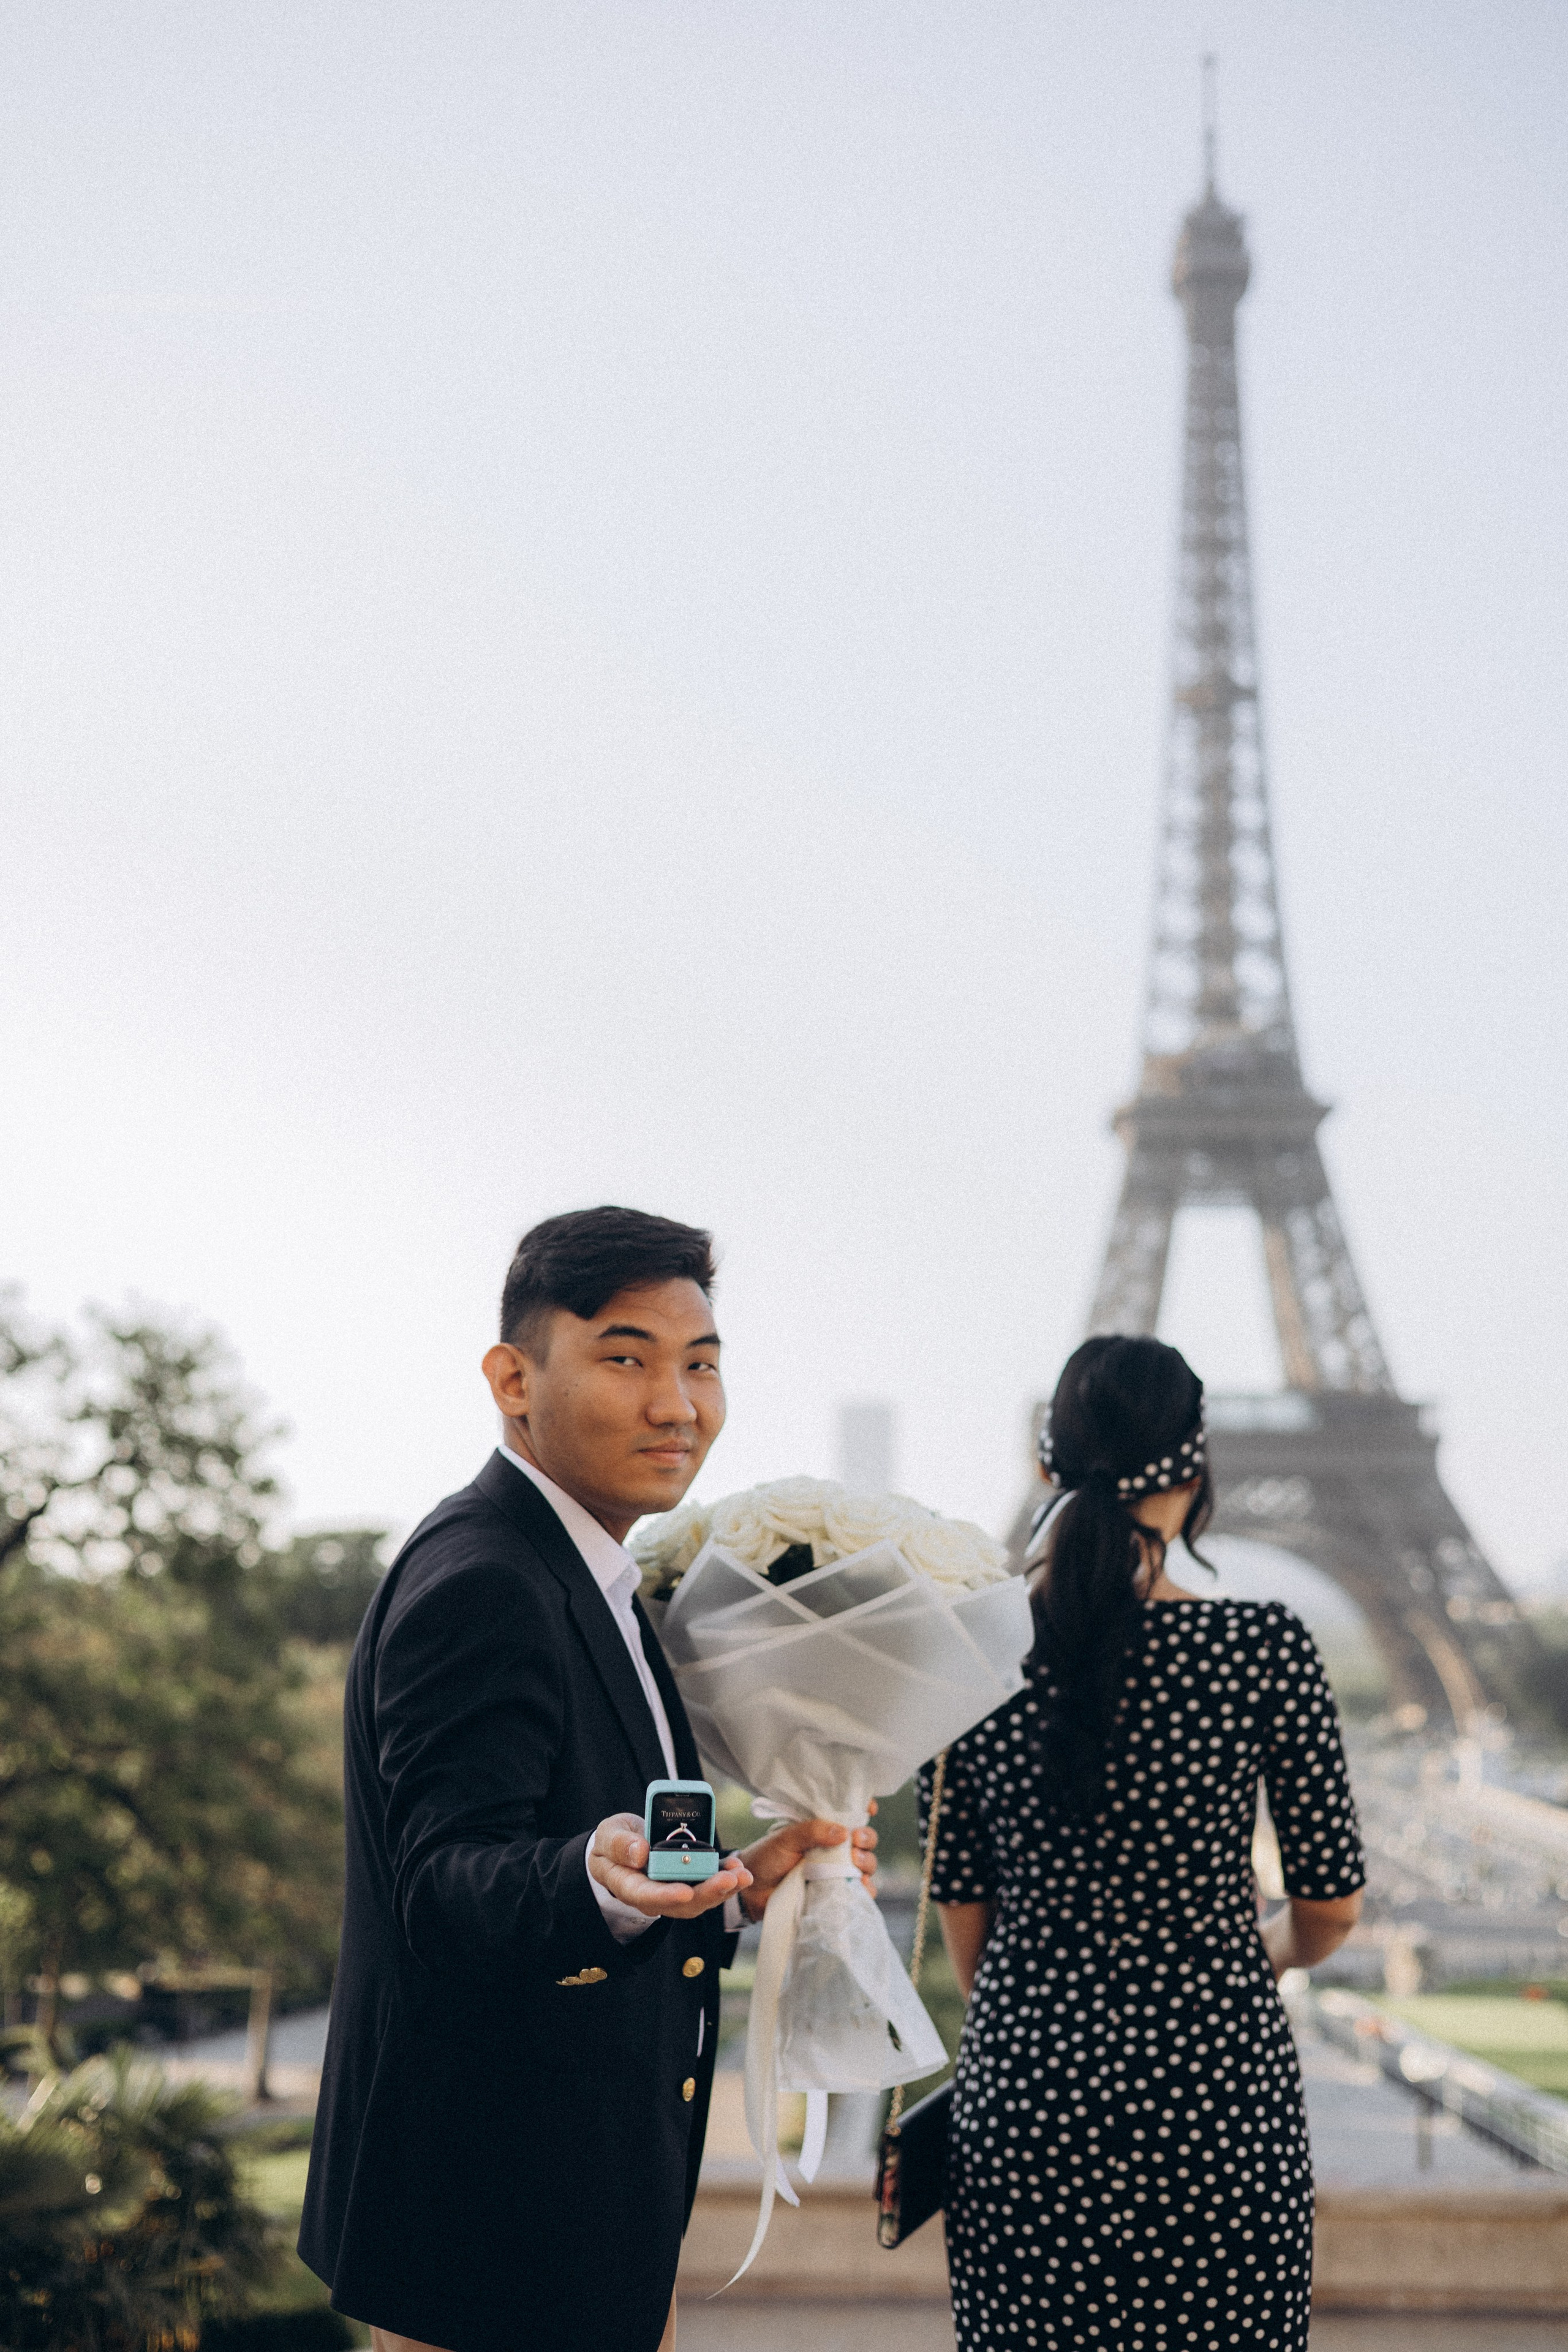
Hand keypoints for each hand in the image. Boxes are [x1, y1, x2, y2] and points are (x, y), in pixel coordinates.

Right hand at [587, 1813, 752, 1919]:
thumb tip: (639, 1852)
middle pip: (682, 1904)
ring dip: (723, 1889)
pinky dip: (726, 1878)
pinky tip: (739, 1868)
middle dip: (707, 1893)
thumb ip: (618, 1844)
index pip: (646, 1896)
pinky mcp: (688, 1881)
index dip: (666, 1896)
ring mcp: (673, 1890)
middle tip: (729, 1880)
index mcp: (629, 1885)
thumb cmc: (612, 1843)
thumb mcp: (607, 1835)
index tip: (685, 1892)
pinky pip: (708, 1885)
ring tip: (742, 1875)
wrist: (623, 1846)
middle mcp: (654, 1895)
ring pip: (700, 1898)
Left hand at [734, 1807, 878, 1923]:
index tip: (868, 1810)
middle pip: (864, 1839)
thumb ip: (812, 1831)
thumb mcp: (786, 1838)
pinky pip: (860, 1890)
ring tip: (854, 1862)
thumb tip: (844, 1832)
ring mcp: (836, 1870)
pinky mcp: (836, 1891)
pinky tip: (861, 1885)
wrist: (752, 1891)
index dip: (863, 1809)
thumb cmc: (767, 1857)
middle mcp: (834, 1847)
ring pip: (866, 1863)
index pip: (849, 1813)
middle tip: (856, 1840)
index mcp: (823, 1827)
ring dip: (867, 1861)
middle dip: (867, 1838)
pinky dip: (865, 1888)